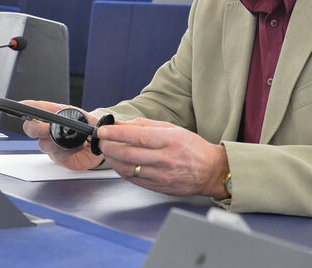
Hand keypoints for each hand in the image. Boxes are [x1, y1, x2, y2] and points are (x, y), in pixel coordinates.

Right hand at [21, 101, 103, 170]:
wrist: (99, 143)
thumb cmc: (89, 126)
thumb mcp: (84, 115)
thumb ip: (74, 114)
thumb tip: (66, 116)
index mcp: (53, 114)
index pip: (34, 109)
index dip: (24, 108)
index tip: (16, 108)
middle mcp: (48, 129)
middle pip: (31, 128)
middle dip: (37, 128)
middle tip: (49, 128)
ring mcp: (51, 143)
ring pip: (43, 143)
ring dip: (57, 141)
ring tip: (74, 139)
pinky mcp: (58, 156)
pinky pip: (56, 153)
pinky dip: (68, 150)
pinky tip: (79, 146)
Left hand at [96, 117, 229, 197]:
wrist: (210, 171)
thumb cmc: (192, 148)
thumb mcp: (173, 128)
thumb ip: (146, 125)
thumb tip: (122, 124)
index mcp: (170, 140)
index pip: (138, 136)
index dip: (117, 133)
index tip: (104, 130)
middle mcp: (165, 159)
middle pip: (129, 154)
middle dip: (109, 146)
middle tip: (102, 140)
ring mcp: (161, 176)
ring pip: (128, 169)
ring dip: (112, 160)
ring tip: (107, 151)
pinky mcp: (157, 187)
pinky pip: (133, 179)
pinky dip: (121, 170)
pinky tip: (118, 163)